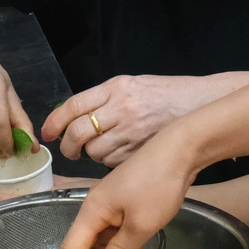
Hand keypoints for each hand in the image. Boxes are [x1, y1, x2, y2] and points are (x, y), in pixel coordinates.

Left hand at [42, 75, 223, 166]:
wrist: (200, 105)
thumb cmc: (167, 94)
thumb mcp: (132, 85)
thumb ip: (104, 98)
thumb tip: (73, 117)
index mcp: (116, 88)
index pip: (73, 105)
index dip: (54, 122)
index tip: (47, 133)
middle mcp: (121, 108)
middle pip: (79, 132)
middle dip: (68, 147)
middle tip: (70, 151)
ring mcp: (132, 131)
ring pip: (95, 151)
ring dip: (92, 155)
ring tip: (102, 150)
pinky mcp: (141, 151)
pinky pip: (113, 163)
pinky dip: (111, 162)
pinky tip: (120, 155)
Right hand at [54, 130, 196, 248]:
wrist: (180, 150)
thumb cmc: (157, 186)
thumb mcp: (141, 225)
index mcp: (92, 211)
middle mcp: (96, 207)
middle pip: (86, 245)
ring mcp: (111, 203)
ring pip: (104, 239)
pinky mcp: (126, 201)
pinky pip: (118, 230)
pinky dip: (125, 244)